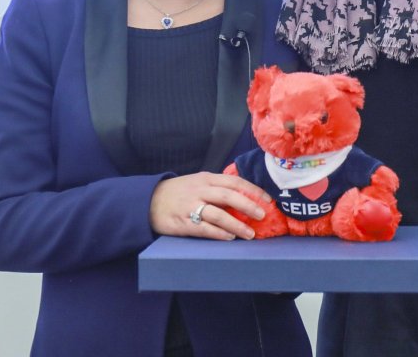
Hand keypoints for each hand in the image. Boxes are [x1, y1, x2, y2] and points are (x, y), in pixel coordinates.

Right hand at [149, 172, 269, 240]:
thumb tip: (245, 197)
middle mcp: (200, 190)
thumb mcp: (198, 182)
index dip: (253, 190)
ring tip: (250, 234)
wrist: (148, 200)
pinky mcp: (183, 222)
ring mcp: (191, 206)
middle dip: (249, 206)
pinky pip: (204, 228)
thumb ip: (217, 187)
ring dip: (236, 225)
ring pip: (218, 214)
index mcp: (206, 178)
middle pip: (229, 196)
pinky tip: (230, 238)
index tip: (268, 200)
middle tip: (262, 216)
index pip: (235, 182)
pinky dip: (219, 233)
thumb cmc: (179, 192)